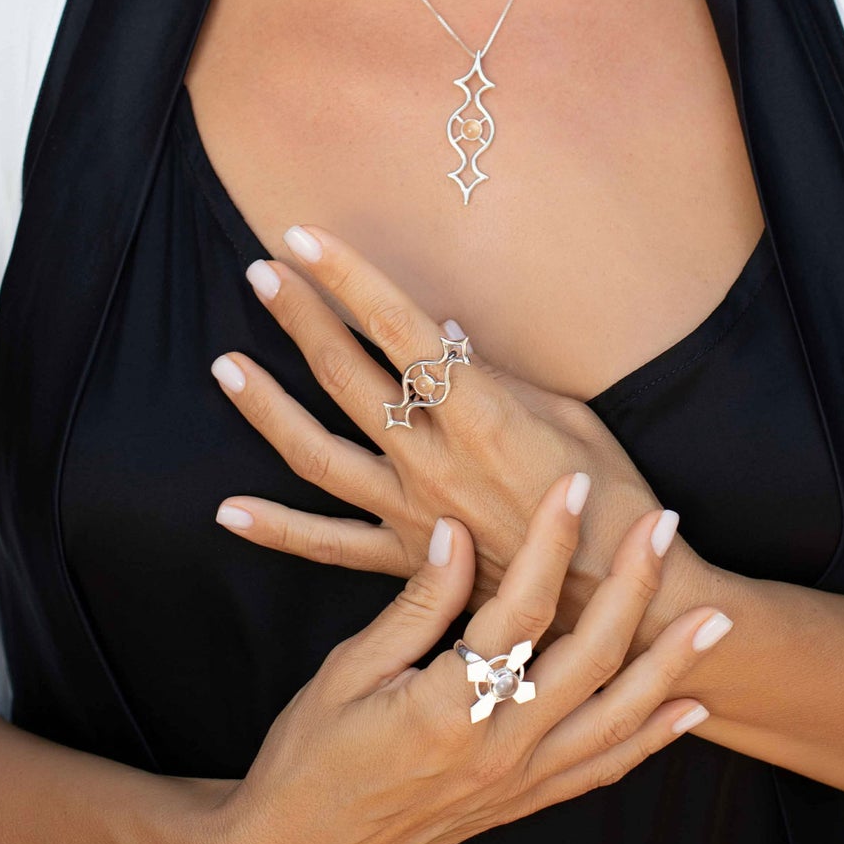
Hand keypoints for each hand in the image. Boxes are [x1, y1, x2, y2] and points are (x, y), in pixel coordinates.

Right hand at [206, 473, 728, 843]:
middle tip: (665, 525)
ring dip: (669, 665)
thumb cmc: (309, 755)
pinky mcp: (522, 804)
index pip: (519, 609)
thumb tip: (460, 533)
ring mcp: (517, 784)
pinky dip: (651, 740)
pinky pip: (602, 771)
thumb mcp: (347, 671)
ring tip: (715, 617)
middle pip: (589, 658)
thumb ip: (415, 605)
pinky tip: (688, 708)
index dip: (551, 542)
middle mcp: (497, 750)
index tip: (576, 487)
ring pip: (616, 719)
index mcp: (447, 708)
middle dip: (634, 586)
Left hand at [210, 222, 685, 638]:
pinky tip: (227, 508)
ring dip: (267, 407)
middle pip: (348, 378)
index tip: (305, 238)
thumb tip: (441, 331)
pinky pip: (328, 545)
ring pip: (318, 454)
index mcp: (481, 414)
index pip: (399, 329)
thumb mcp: (570, 418)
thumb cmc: (610, 500)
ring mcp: (411, 512)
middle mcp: (434, 460)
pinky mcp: (406, 560)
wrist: (618, 605)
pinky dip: (276, 528)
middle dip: (301, 319)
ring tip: (225, 366)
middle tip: (260, 272)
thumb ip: (499, 376)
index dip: (349, 279)